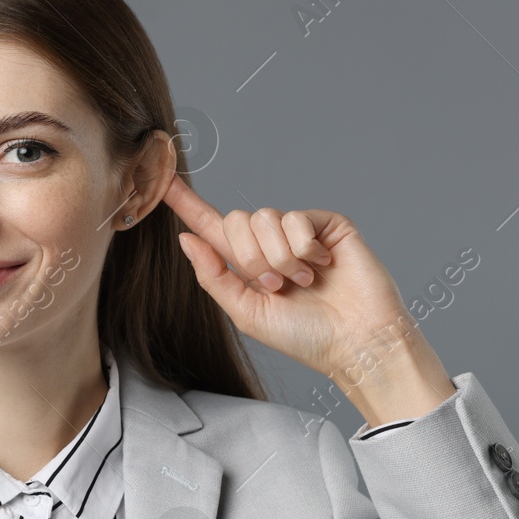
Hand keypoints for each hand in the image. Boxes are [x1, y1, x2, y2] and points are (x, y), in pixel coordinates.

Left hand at [162, 174, 452, 417]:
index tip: (162, 178)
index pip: (210, 226)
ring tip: (303, 281)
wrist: (355, 341)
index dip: (185, 203)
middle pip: (235, 221)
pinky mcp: (325, 223)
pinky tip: (322, 265)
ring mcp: (298, 231)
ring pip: (264, 219)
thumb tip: (185, 238)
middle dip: (250, 259)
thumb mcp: (246, 312)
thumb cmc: (305, 335)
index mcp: (246, 265)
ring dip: (279, 258)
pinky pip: (294, 219)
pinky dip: (303, 249)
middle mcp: (270, 243)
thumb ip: (213, 275)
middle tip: (277, 286)